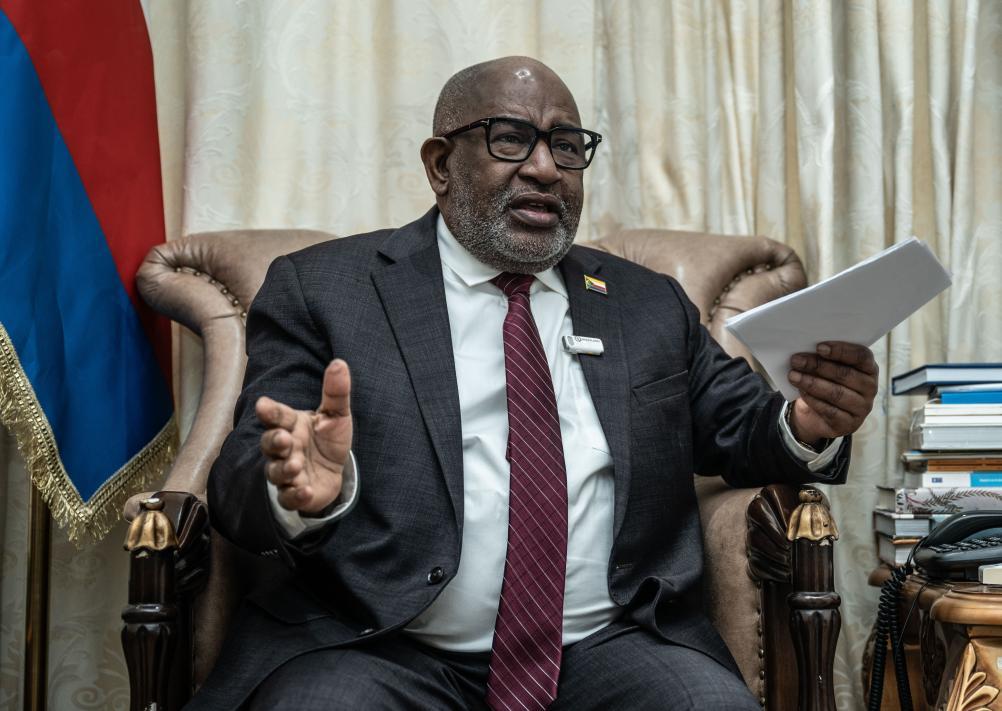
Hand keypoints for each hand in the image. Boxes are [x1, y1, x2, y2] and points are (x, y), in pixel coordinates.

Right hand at [256, 359, 352, 513]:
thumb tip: (339, 363)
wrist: (335, 470)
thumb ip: (336, 392)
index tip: (263, 405)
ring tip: (296, 466)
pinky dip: (295, 495)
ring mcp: (287, 471)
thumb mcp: (337, 414)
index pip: (278, 416)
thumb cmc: (329, 438)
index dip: (270, 411)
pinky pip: (288, 497)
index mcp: (291, 425)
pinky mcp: (294, 493)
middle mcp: (285, 448)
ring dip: (284, 469)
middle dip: (274, 441)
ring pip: (276, 471)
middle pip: (270, 444)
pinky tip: (305, 491)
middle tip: (284, 438)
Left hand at [787, 341, 877, 446]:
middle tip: (796, 360)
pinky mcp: (849, 424)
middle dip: (818, 366)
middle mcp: (870, 387)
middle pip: (845, 374)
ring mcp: (862, 407)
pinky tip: (801, 391)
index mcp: (869, 368)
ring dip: (812, 383)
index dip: (841, 350)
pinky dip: (813, 399)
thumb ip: (823, 358)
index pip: (861, 356)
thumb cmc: (825, 382)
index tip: (819, 347)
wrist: (819, 415)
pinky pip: (830, 411)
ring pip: (837, 393)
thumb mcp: (827, 369)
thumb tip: (805, 352)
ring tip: (793, 375)